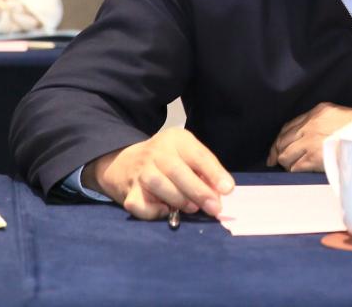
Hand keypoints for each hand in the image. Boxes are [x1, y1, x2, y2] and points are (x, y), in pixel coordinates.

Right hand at [83, 129, 234, 220]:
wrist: (124, 162)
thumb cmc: (166, 160)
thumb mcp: (186, 154)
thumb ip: (204, 169)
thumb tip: (222, 191)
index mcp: (175, 139)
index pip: (197, 154)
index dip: (213, 172)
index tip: (227, 189)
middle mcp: (156, 152)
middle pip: (176, 170)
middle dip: (198, 191)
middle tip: (214, 208)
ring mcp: (140, 171)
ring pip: (158, 184)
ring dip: (179, 199)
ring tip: (191, 208)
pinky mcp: (128, 191)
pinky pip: (140, 204)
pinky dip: (154, 211)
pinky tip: (165, 210)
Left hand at [267, 102, 351, 171]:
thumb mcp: (336, 114)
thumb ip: (319, 120)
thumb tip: (304, 134)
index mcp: (316, 112)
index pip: (288, 126)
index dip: (279, 140)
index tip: (276, 149)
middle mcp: (310, 125)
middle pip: (282, 141)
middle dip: (279, 152)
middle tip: (279, 161)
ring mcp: (311, 141)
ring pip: (285, 156)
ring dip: (287, 162)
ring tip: (294, 166)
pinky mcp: (314, 157)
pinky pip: (295, 167)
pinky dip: (295, 170)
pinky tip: (301, 170)